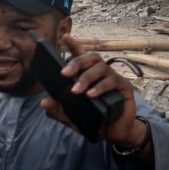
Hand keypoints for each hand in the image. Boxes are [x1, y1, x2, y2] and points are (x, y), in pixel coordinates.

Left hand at [39, 35, 147, 149]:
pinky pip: (113, 81)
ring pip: (101, 68)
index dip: (74, 45)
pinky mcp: (124, 87)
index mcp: (89, 76)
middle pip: (92, 58)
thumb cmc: (95, 119)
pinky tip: (91, 95)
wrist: (115, 133)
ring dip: (87, 77)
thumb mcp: (72, 117)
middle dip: (77, 62)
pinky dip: (101, 87)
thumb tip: (44, 102)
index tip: (65, 36)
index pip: (81, 57)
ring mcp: (114, 78)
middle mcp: (102, 73)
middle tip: (64, 73)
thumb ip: (58, 110)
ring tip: (76, 91)